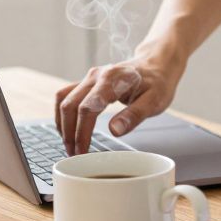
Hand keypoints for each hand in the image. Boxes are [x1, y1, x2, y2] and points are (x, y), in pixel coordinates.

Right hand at [55, 49, 184, 154]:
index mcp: (112, 80)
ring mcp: (90, 77)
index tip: (82, 153)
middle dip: (69, 133)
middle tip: (74, 155)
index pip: (87, 109)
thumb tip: (114, 130)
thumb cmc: (157, 83)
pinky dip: (63, 114)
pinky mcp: (87, 82)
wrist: (157, 65)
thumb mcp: (154, 101)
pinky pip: (66, 96)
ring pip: (63, 100)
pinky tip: (68, 129)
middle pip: (70, 105)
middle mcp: (96, 76)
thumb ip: (134, 115)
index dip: (81, 133)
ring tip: (70, 146)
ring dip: (62, 124)